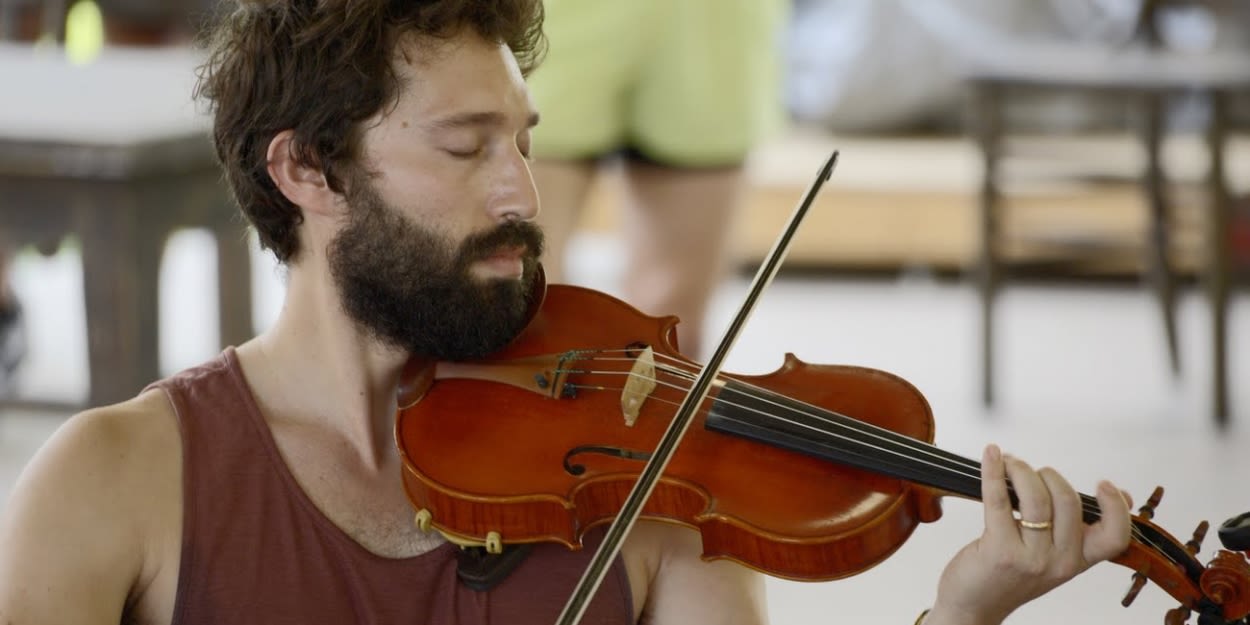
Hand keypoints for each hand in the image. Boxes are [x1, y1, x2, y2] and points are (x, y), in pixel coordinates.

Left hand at [924, 445, 1131, 624]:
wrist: (974, 606)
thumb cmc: (1010, 575)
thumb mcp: (1053, 558)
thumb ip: (1076, 530)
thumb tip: (1118, 496)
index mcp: (1078, 561)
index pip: (1115, 537)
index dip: (1115, 507)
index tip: (1104, 484)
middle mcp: (1060, 562)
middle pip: (1069, 502)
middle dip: (1048, 475)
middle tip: (1029, 471)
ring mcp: (1031, 557)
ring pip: (1036, 498)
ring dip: (1021, 470)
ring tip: (1009, 464)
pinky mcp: (999, 550)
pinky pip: (999, 499)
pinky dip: (994, 471)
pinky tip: (991, 455)